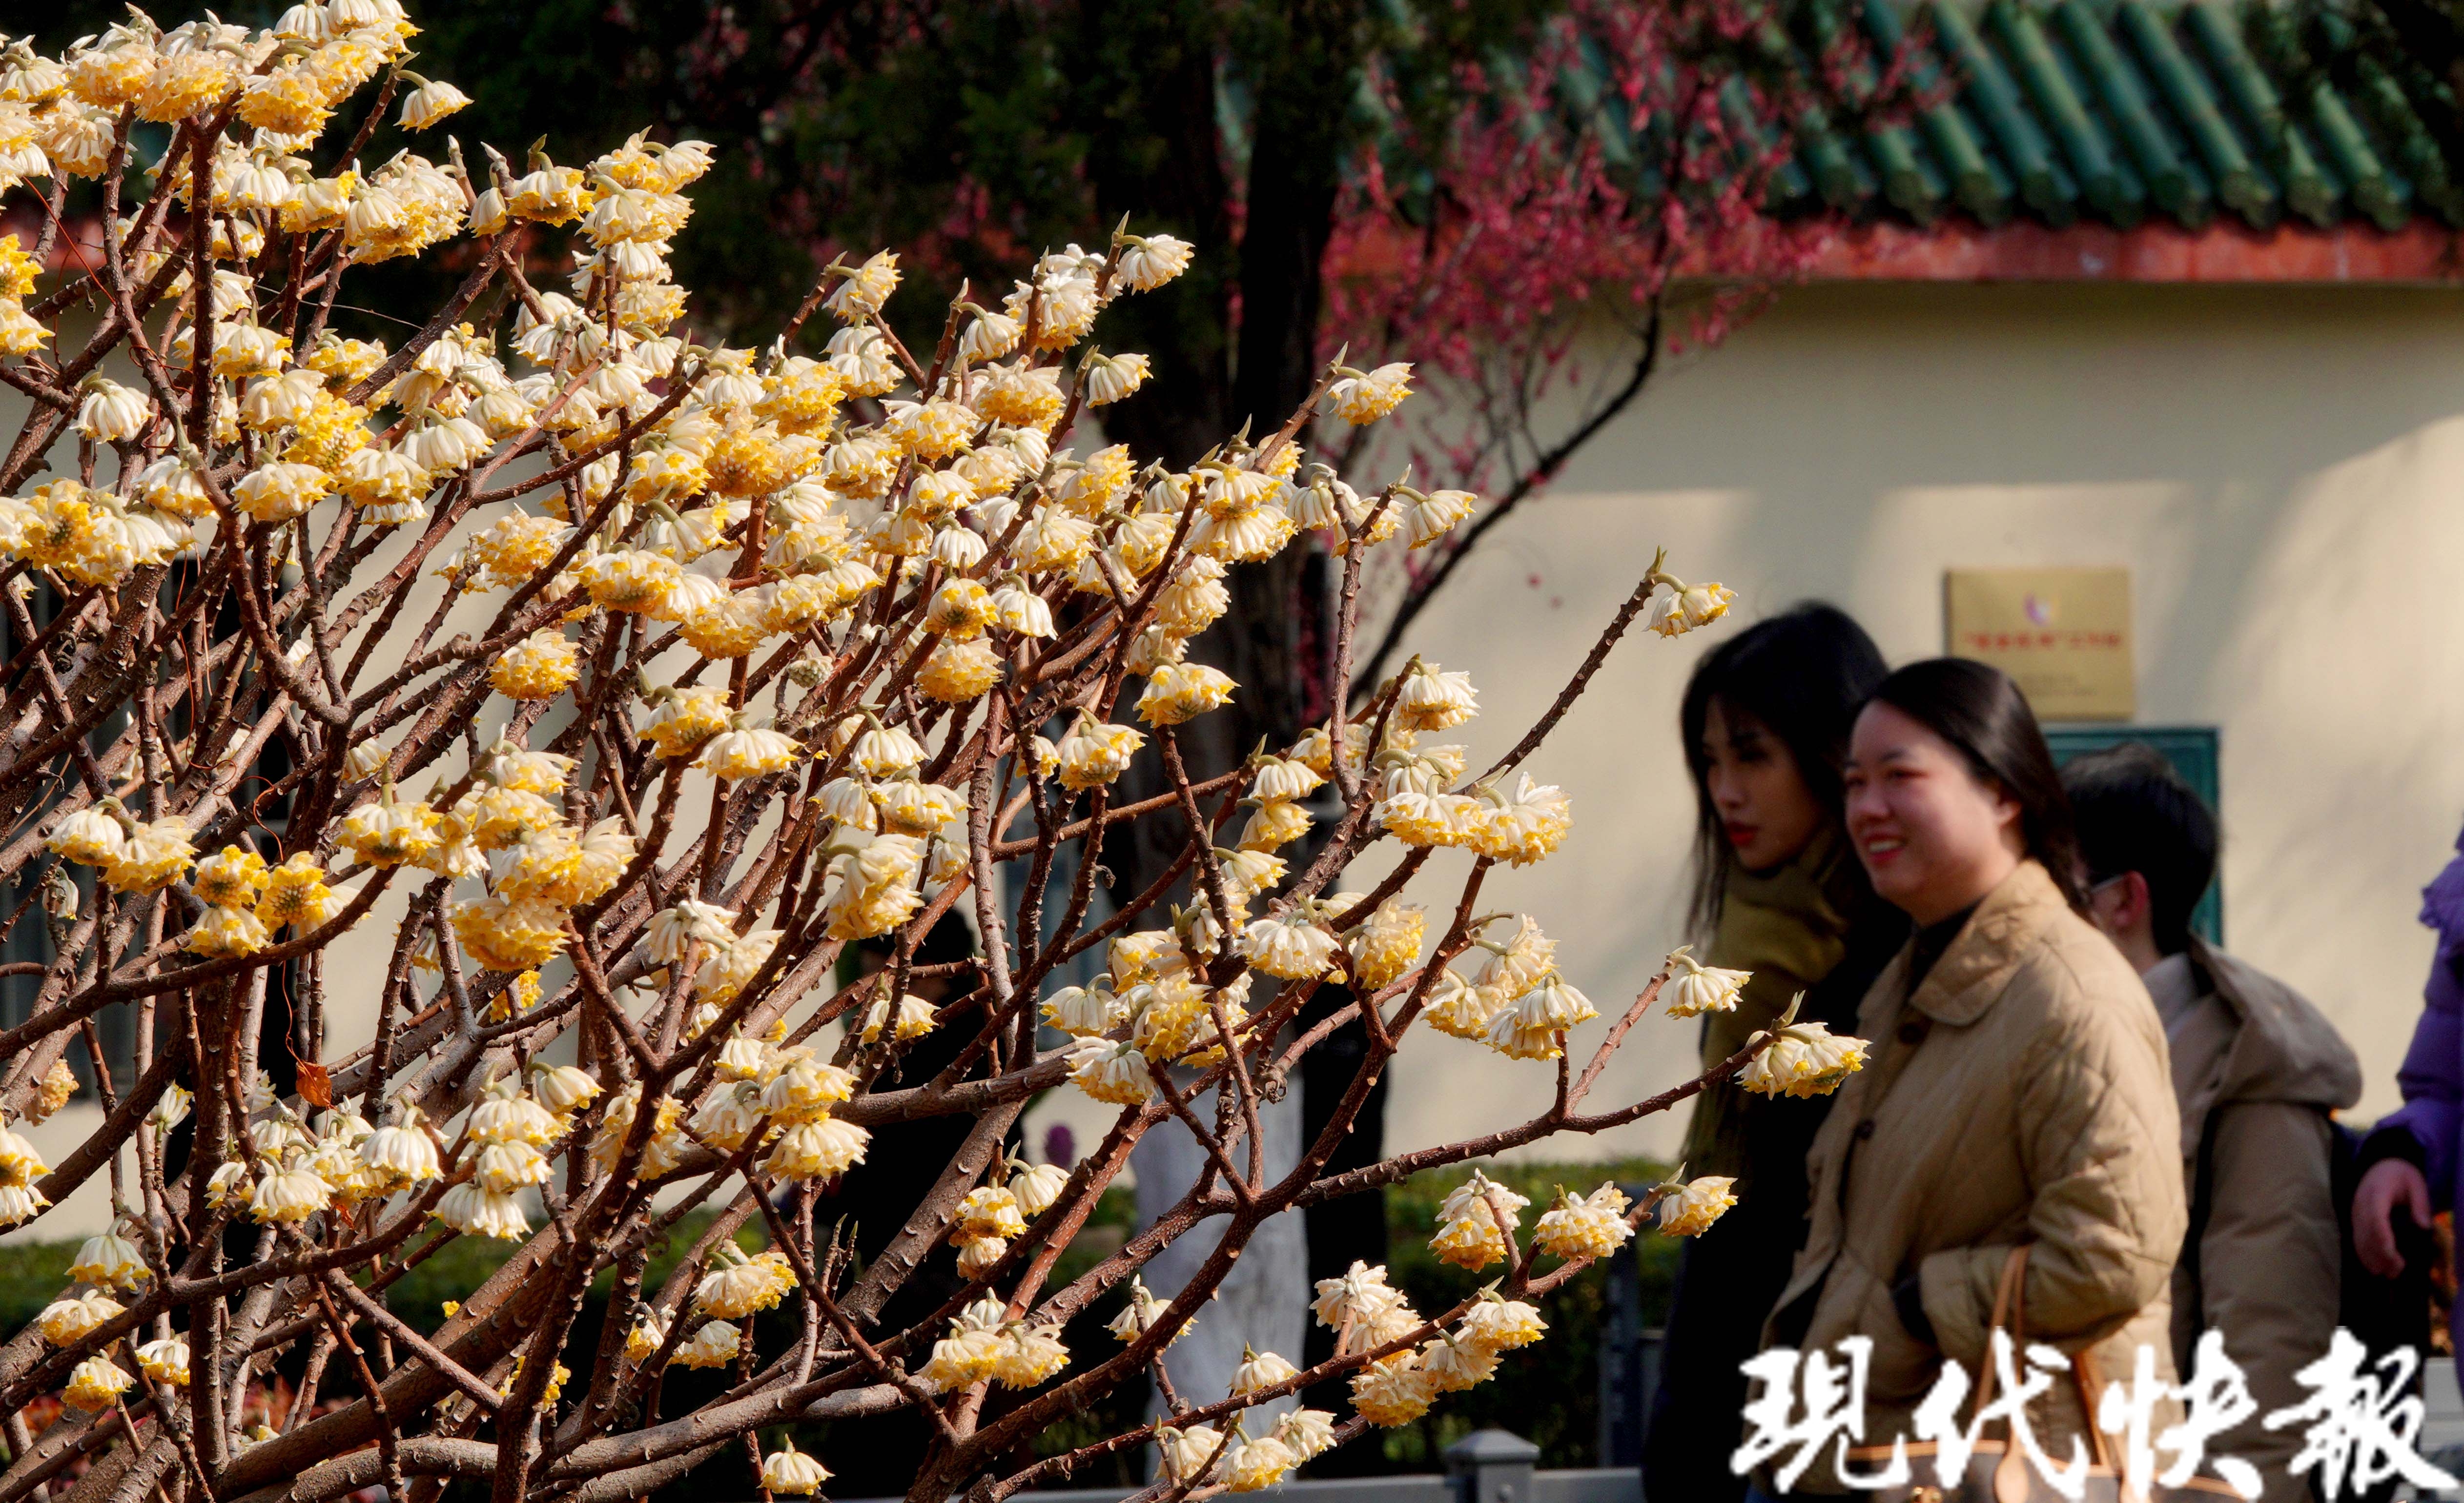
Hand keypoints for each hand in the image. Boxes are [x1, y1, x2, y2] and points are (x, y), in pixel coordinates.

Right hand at [2355, 1157, 2432, 1278]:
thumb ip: (2420, 1203)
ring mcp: (2355, 1212)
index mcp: (2376, 1193)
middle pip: (2365, 1234)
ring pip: (2358, 1238)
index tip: (2394, 1257)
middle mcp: (2361, 1204)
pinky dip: (2364, 1253)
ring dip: (2370, 1258)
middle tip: (2396, 1272)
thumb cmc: (2401, 1174)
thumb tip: (2423, 1226)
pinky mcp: (2355, 1218)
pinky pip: (2356, 1238)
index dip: (2383, 1240)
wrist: (2381, 1163)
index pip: (2376, 1219)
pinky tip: (2375, 1266)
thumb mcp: (2416, 1183)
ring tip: (2387, 1274)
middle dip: (2379, 1255)